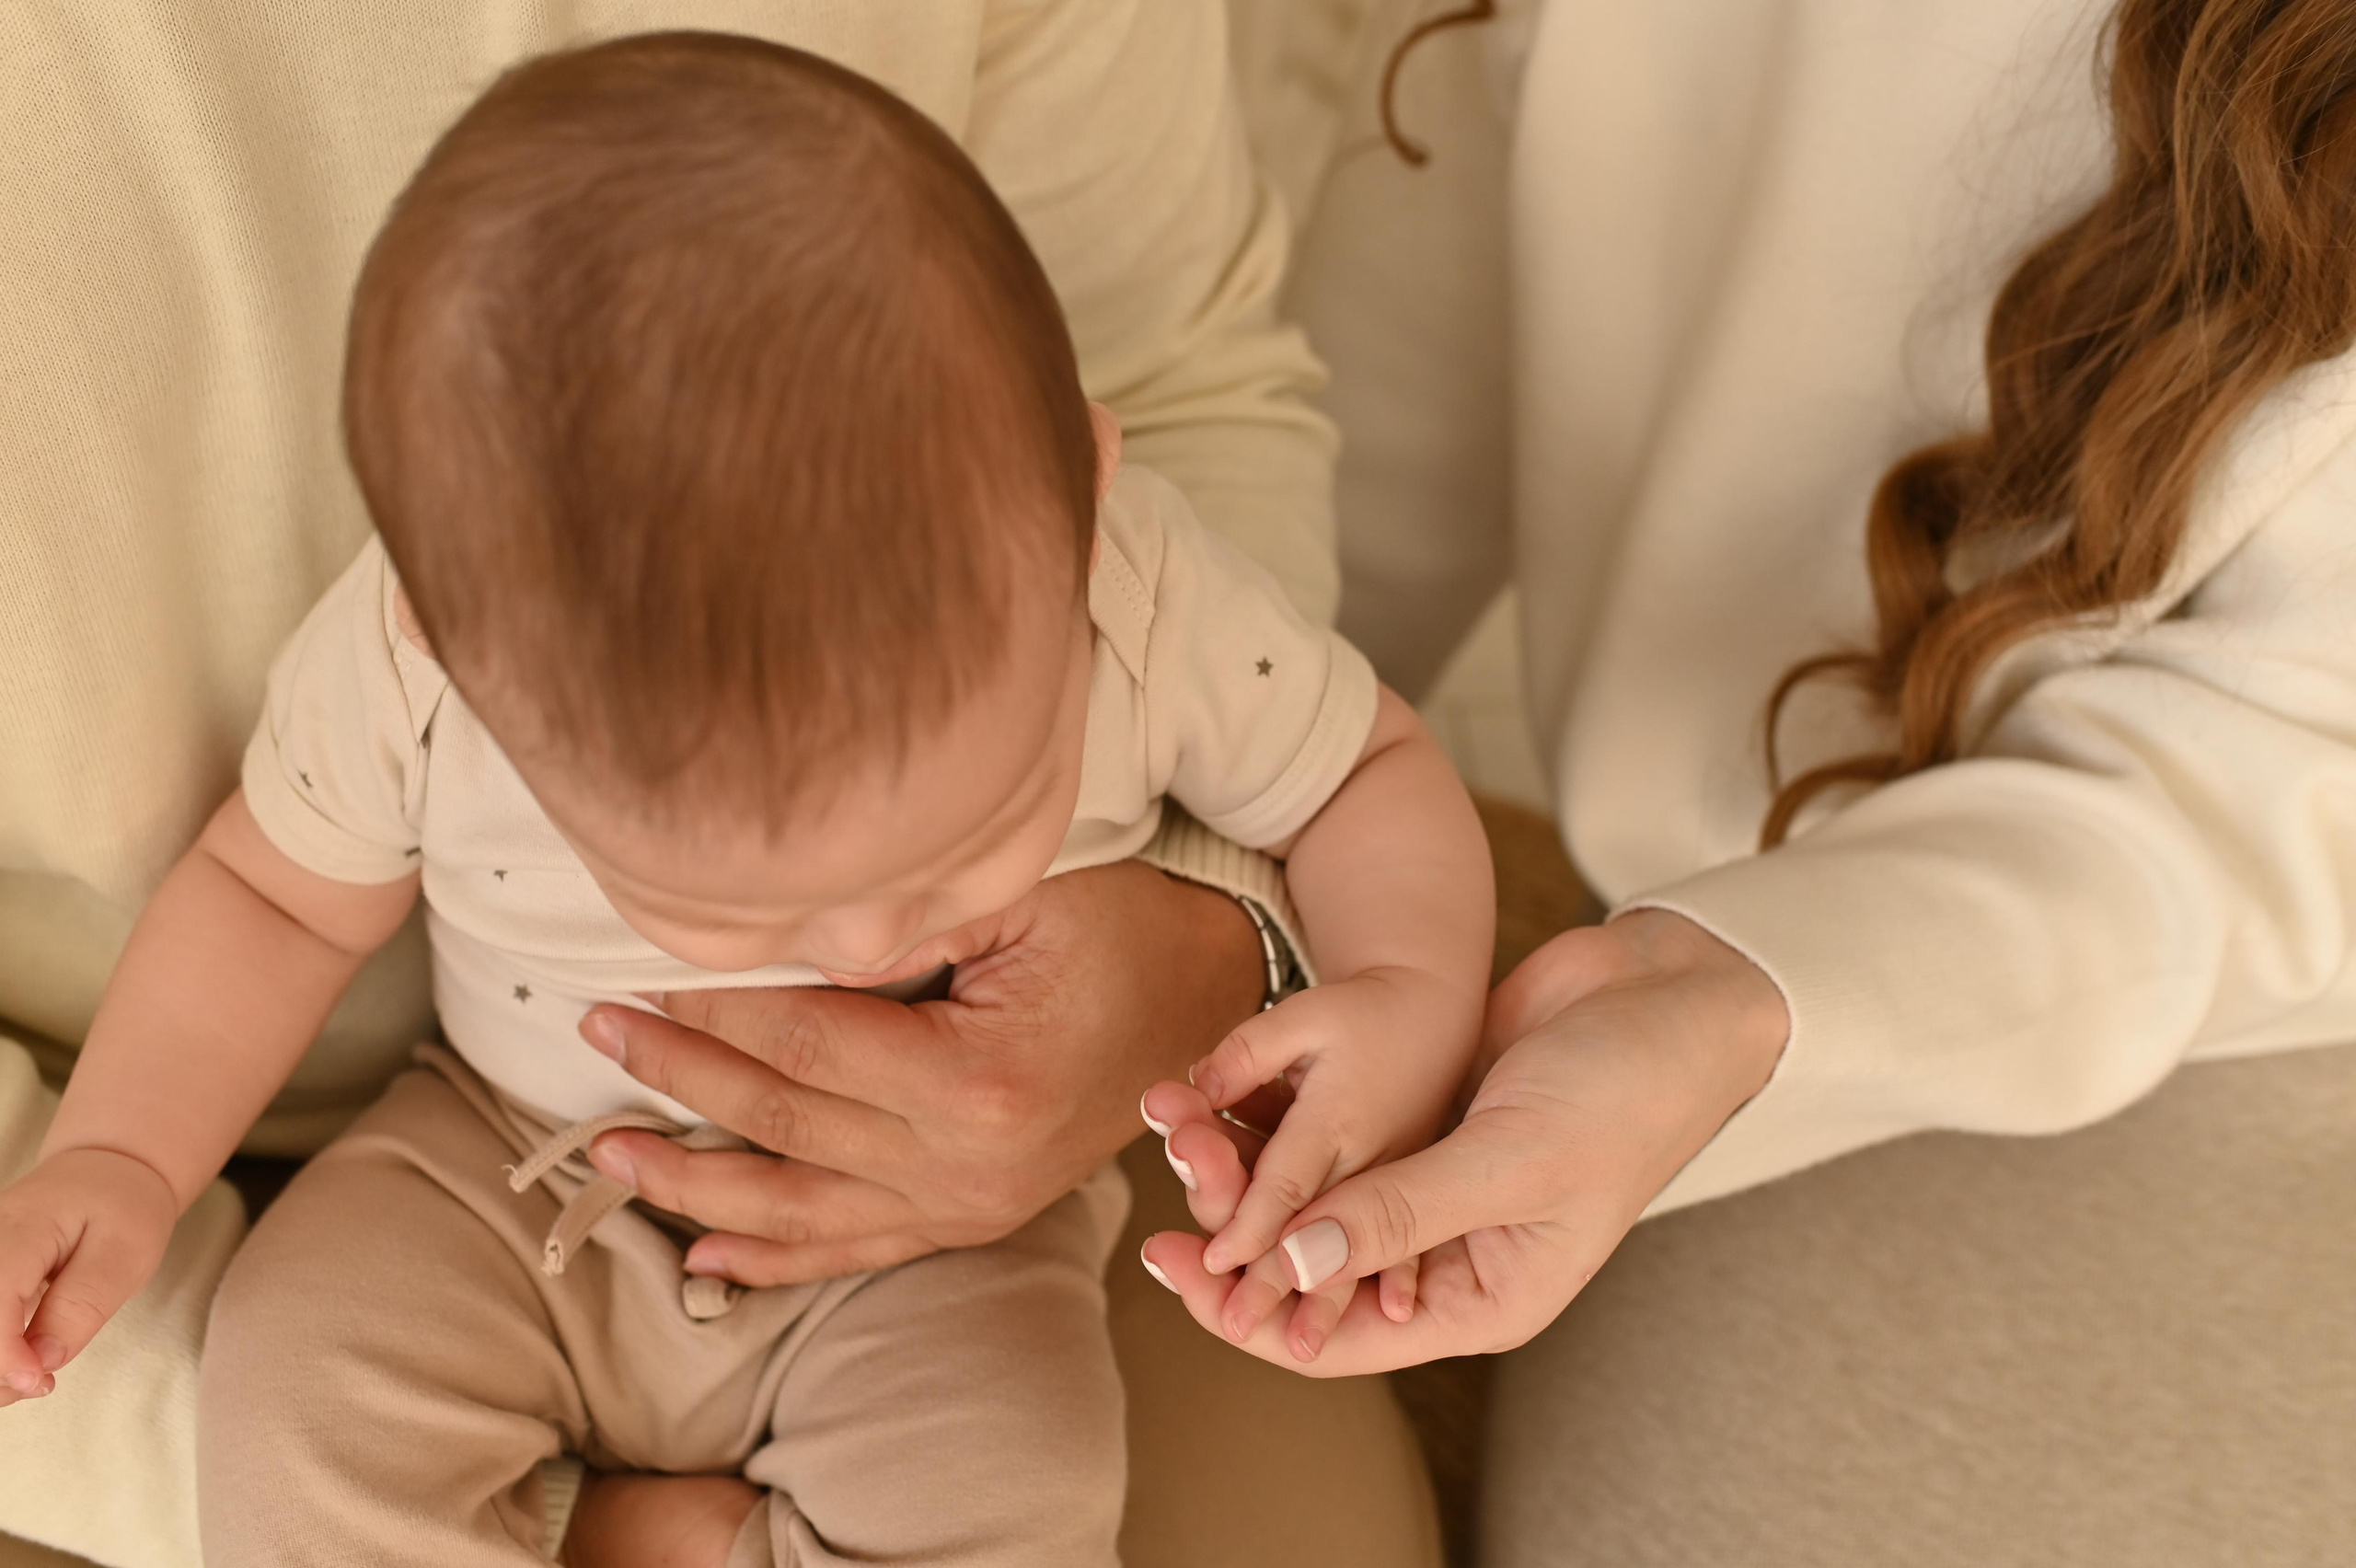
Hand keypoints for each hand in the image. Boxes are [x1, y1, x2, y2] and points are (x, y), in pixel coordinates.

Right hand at [0, 1147, 176, 1404]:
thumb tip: (42, 1363)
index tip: (40, 1382)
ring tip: (33, 1377)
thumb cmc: (122, 1208)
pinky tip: (18, 1364)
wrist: (104, 1172)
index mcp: (19, 1228)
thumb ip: (82, 1306)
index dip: (5, 1355)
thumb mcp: (125, 1252)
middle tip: (40, 1384)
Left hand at [579, 861, 1263, 1284]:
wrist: (1211, 1000)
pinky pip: (854, 1250)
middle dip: (679, 1076)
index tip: (636, 969)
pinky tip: (709, 1255)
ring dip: (696, 1183)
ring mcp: (971, 1203)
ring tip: (611, 1154)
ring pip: (800, 1211)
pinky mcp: (973, 1216)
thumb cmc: (1123, 930)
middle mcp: (968, 1165)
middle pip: (785, 1123)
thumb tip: (777, 928)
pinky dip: (775, 1257)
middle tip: (596, 1031)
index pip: (803, 1044)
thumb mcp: (1026, 895)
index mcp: (977, 1082)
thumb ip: (904, 920)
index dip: (710, 1006)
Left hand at [1138, 909, 1789, 1372]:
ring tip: (1180, 1132)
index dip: (1251, 1315)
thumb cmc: (1623, 1090)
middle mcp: (1454, 1255)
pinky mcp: (1430, 1125)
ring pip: (1319, 1203)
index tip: (1176, 1271)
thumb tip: (1287, 1265)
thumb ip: (1399, 1212)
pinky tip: (1226, 1102)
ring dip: (1253, 1176)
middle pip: (1317, 1273)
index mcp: (1484, 1296)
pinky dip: (1285, 1127)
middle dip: (1240, 1239)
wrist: (1670, 994)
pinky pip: (1338, 1143)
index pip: (1340, 1336)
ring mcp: (1439, 1186)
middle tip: (1165, 1198)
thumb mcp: (1511, 1159)